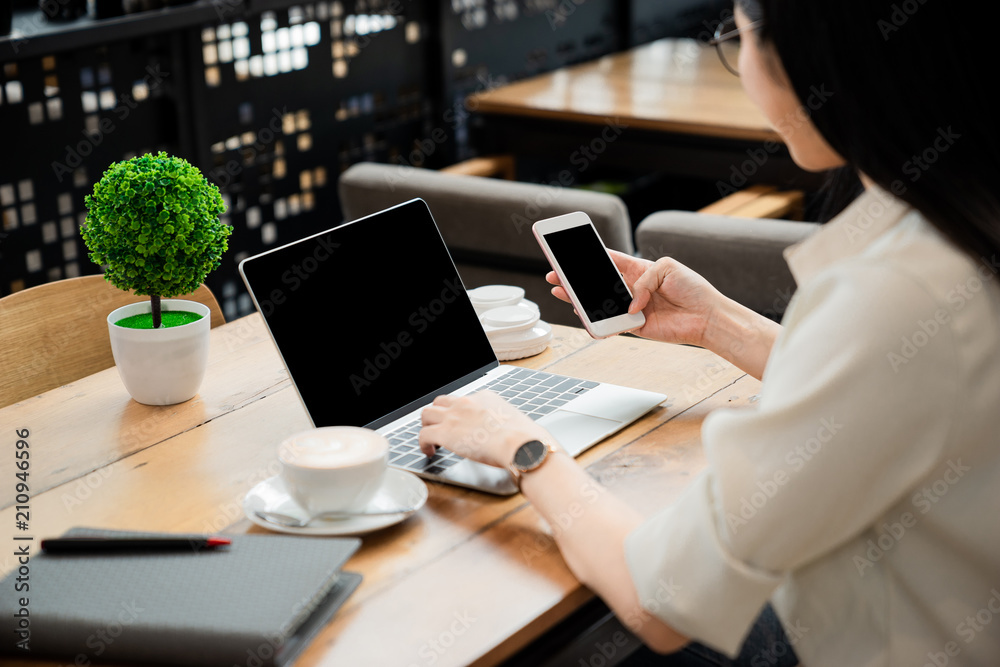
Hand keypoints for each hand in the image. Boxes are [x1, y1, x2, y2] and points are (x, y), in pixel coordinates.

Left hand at [418, 391, 551, 468]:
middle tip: (441, 428)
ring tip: (431, 440)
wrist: (521, 445)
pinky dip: (423, 444)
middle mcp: (466, 402)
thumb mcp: (516, 422)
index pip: (464, 400)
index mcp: (484, 397)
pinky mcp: (445, 433)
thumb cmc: (525, 438)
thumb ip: (507, 425)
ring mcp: (454, 416)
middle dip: (438, 415)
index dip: (459, 413)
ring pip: (426, 413)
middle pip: (440, 402)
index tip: (462, 424)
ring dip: (427, 426)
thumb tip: (513, 435)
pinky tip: (429, 452)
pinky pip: (423, 434)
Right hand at [546, 250, 723, 346]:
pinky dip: (597, 322)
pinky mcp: (634, 327)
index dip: (589, 257)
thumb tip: (630, 304)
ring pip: (599, 303)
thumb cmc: (693, 288)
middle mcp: (632, 288)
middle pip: (597, 283)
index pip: (609, 261)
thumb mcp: (668, 268)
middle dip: (575, 279)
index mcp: (639, 270)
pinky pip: (611, 325)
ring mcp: (631, 308)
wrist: (707, 316)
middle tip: (555, 275)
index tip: (570, 252)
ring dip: (579, 299)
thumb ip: (644, 280)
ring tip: (561, 292)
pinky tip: (582, 315)